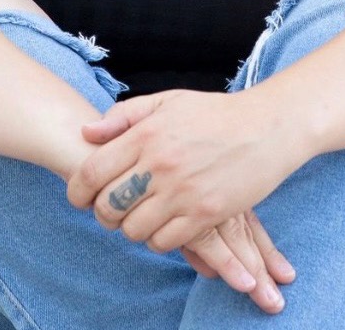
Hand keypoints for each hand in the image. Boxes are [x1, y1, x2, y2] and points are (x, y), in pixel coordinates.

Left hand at [66, 89, 297, 309]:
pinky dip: (159, 239)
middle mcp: (160, 164)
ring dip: (132, 227)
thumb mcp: (168, 101)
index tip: (81, 197)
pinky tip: (167, 223)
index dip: (77, 191)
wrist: (267, 128)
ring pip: (133, 230)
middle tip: (114, 209)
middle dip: (103, 213)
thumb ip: (125, 115)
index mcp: (147, 134)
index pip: (92, 172)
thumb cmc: (216, 114)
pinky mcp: (205, 214)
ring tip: (143, 215)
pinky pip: (163, 242)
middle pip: (108, 207)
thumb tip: (88, 133)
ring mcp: (183, 191)